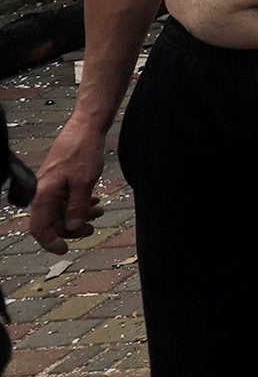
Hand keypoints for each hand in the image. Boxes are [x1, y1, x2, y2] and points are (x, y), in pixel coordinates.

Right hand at [28, 122, 106, 253]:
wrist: (86, 127)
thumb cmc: (83, 151)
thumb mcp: (85, 182)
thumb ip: (78, 206)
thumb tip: (73, 228)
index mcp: (44, 194)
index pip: (39, 228)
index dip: (50, 242)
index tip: (64, 249)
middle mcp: (43, 191)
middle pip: (51, 221)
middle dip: (71, 228)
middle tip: (91, 229)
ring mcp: (51, 185)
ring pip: (61, 210)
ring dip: (78, 215)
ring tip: (99, 213)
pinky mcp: (59, 180)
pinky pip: (65, 199)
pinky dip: (79, 203)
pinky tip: (95, 203)